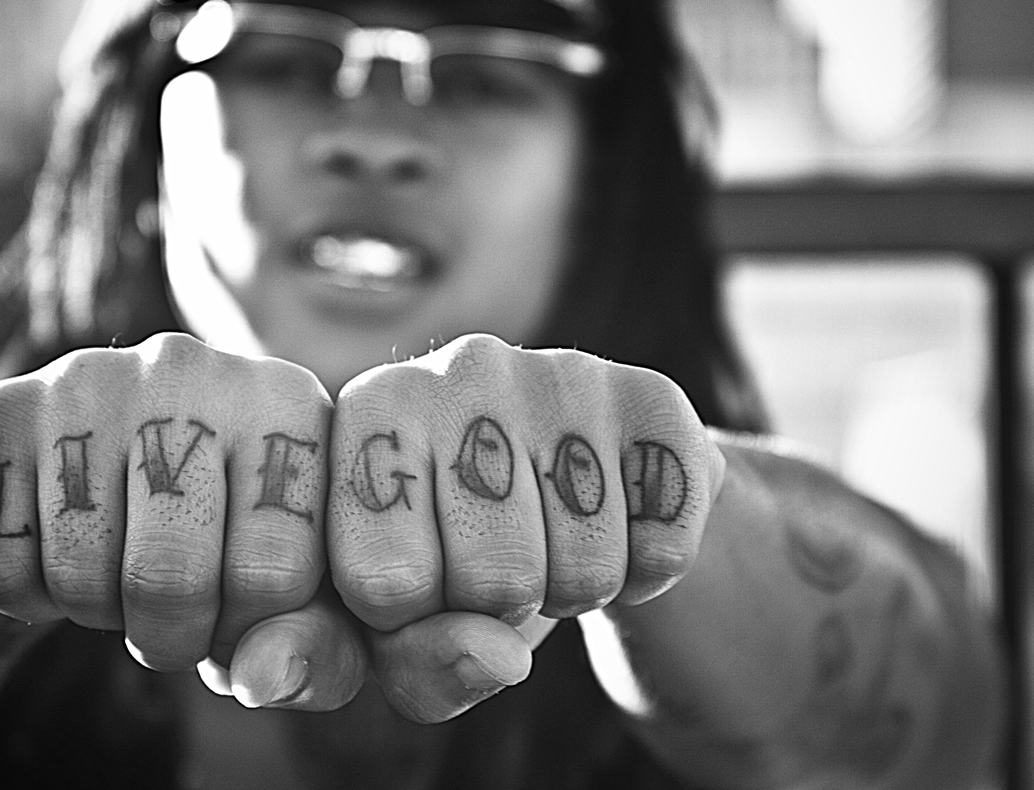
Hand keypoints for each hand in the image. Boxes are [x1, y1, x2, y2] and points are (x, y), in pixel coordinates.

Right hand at [0, 332, 333, 672]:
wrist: (89, 488)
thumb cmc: (221, 545)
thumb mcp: (293, 593)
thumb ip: (315, 644)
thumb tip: (265, 680)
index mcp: (287, 400)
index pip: (278, 573)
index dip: (253, 633)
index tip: (242, 617)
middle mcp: (190, 367)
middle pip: (174, 577)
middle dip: (172, 637)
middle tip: (172, 618)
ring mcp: (87, 379)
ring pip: (83, 577)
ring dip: (100, 613)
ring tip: (119, 570)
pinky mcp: (0, 409)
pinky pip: (3, 568)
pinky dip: (27, 595)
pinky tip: (55, 546)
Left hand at [315, 333, 725, 720]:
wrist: (579, 483)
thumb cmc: (458, 553)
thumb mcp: (405, 621)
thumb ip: (417, 665)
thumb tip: (499, 658)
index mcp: (370, 408)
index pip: (381, 583)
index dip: (410, 620)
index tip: (419, 582)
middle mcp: (461, 368)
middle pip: (492, 581)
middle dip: (499, 611)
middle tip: (498, 564)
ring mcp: (564, 373)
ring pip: (586, 572)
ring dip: (575, 593)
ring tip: (553, 539)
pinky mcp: (654, 399)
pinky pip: (664, 550)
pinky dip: (648, 574)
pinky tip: (618, 524)